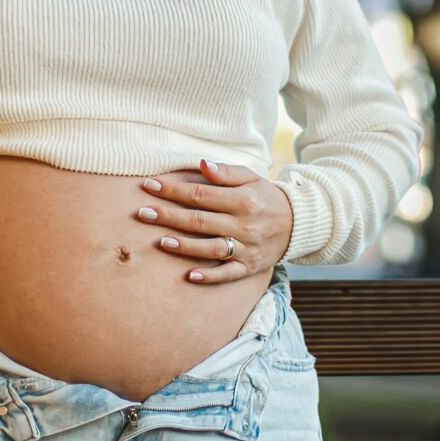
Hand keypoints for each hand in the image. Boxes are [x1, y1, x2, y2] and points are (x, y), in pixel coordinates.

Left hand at [134, 159, 294, 283]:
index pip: (200, 194)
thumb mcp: (251, 178)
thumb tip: (201, 163)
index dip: (173, 190)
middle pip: (199, 221)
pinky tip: (188, 276)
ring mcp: (246, 248)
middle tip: (142, 213)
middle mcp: (244, 225)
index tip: (149, 185)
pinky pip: (227, 274)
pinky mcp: (249, 267)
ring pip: (210, 249)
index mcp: (243, 200)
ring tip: (160, 241)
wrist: (297, 223)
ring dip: (184, 246)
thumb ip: (226, 172)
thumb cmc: (265, 197)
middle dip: (168, 216)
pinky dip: (208, 277)